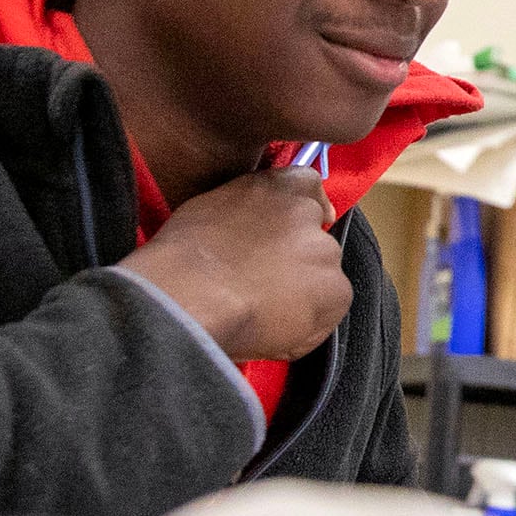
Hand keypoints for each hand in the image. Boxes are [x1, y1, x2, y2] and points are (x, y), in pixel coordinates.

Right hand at [119, 169, 350, 364]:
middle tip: (263, 285)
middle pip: (315, 240)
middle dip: (297, 261)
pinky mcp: (336, 290)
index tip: (300, 228)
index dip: (306, 210)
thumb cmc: (179, 258)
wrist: (188, 294)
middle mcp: (307, 213)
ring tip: (261, 312)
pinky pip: (326, 311)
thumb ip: (244, 213)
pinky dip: (308, 324)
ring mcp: (325, 252)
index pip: (307, 185)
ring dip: (302, 293)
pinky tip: (273, 330)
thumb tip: (252, 232)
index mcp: (275, 186)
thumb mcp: (209, 212)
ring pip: (322, 278)